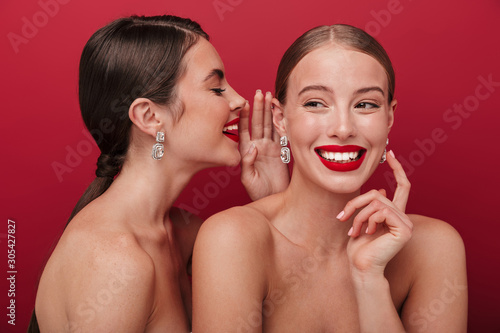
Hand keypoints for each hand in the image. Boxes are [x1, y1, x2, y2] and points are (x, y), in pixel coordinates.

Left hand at [239, 90, 289, 200]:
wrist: (274, 198)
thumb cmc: (258, 192)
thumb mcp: (248, 179)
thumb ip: (247, 162)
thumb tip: (252, 147)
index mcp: (247, 151)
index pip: (244, 130)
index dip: (244, 117)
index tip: (245, 104)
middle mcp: (258, 146)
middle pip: (258, 123)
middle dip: (258, 108)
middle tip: (259, 93)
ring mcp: (269, 148)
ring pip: (269, 125)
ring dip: (269, 111)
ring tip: (270, 97)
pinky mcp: (281, 151)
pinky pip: (281, 134)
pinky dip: (281, 122)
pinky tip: (280, 111)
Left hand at [337, 151, 412, 275]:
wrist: (361, 266)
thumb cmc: (359, 248)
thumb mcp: (360, 220)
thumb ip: (370, 206)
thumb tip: (380, 190)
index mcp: (395, 214)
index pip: (402, 186)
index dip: (397, 169)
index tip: (390, 153)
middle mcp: (403, 217)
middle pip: (377, 194)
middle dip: (355, 203)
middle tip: (342, 217)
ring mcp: (406, 223)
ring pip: (376, 203)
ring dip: (358, 215)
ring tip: (354, 230)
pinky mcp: (404, 229)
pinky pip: (382, 211)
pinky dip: (368, 219)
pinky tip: (367, 232)